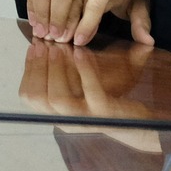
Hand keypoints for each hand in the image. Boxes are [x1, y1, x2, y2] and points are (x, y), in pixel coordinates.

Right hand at [20, 36, 157, 149]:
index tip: (33, 47)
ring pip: (59, 99)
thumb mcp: (83, 91)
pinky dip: (83, 70)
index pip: (30, 97)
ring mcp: (87, 119)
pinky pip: (90, 92)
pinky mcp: (106, 114)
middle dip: (37, 67)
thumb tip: (44, 46)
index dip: (28, 71)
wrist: (142, 127)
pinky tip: (80, 53)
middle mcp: (69, 121)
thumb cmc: (110, 105)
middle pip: (39, 99)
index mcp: (60, 116)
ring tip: (58, 48)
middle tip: (42, 43)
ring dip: (55, 69)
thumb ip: (64, 76)